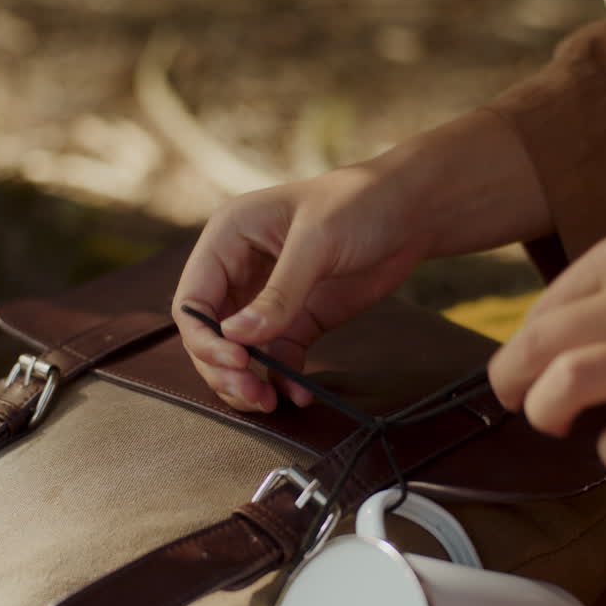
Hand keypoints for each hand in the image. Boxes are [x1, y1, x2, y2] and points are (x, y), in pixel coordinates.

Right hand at [173, 164, 430, 411]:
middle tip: (252, 393)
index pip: (194, 299)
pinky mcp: (298, 317)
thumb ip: (279, 294)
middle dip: (225, 368)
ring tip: (269, 402)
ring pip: (240, 352)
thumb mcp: (316, 242)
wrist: (412, 210)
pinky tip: (298, 395)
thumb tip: (237, 337)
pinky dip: (284, 379)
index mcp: (228, 238)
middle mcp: (239, 269)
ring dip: (248, 381)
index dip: (204, 338)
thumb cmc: (360, 203)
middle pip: (210, 334)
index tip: (236, 362)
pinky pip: (279, 356)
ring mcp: (268, 297)